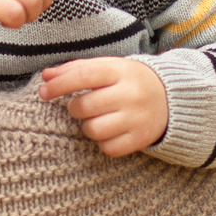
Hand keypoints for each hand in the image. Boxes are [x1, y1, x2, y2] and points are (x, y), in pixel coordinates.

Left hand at [40, 58, 168, 157]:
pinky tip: (110, 131)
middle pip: (85, 106)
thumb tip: (46, 76)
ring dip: (88, 127)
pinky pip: (108, 148)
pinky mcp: (141, 138)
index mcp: (120, 71)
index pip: (83, 76)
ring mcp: (137, 118)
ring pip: (94, 130)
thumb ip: (76, 69)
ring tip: (97, 119)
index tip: (43, 92)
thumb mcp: (108, 67)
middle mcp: (130, 94)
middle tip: (80, 106)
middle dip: (74, 108)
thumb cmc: (129, 81)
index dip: (59, 85)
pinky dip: (103, 142)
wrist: (172, 98)